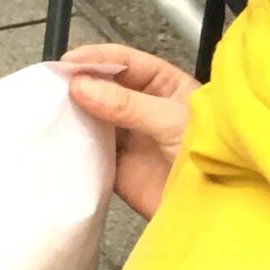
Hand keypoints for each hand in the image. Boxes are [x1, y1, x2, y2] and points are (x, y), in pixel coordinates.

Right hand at [58, 43, 194, 219]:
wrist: (218, 210)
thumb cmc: (210, 154)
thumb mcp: (170, 120)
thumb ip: (126, 103)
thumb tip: (81, 86)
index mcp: (163, 86)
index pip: (124, 62)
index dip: (96, 59)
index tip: (68, 63)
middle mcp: (142, 108)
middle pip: (103, 87)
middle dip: (79, 85)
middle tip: (53, 85)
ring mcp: (129, 137)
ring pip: (93, 117)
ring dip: (73, 114)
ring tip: (50, 109)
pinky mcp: (118, 167)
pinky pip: (90, 152)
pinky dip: (74, 146)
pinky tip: (61, 139)